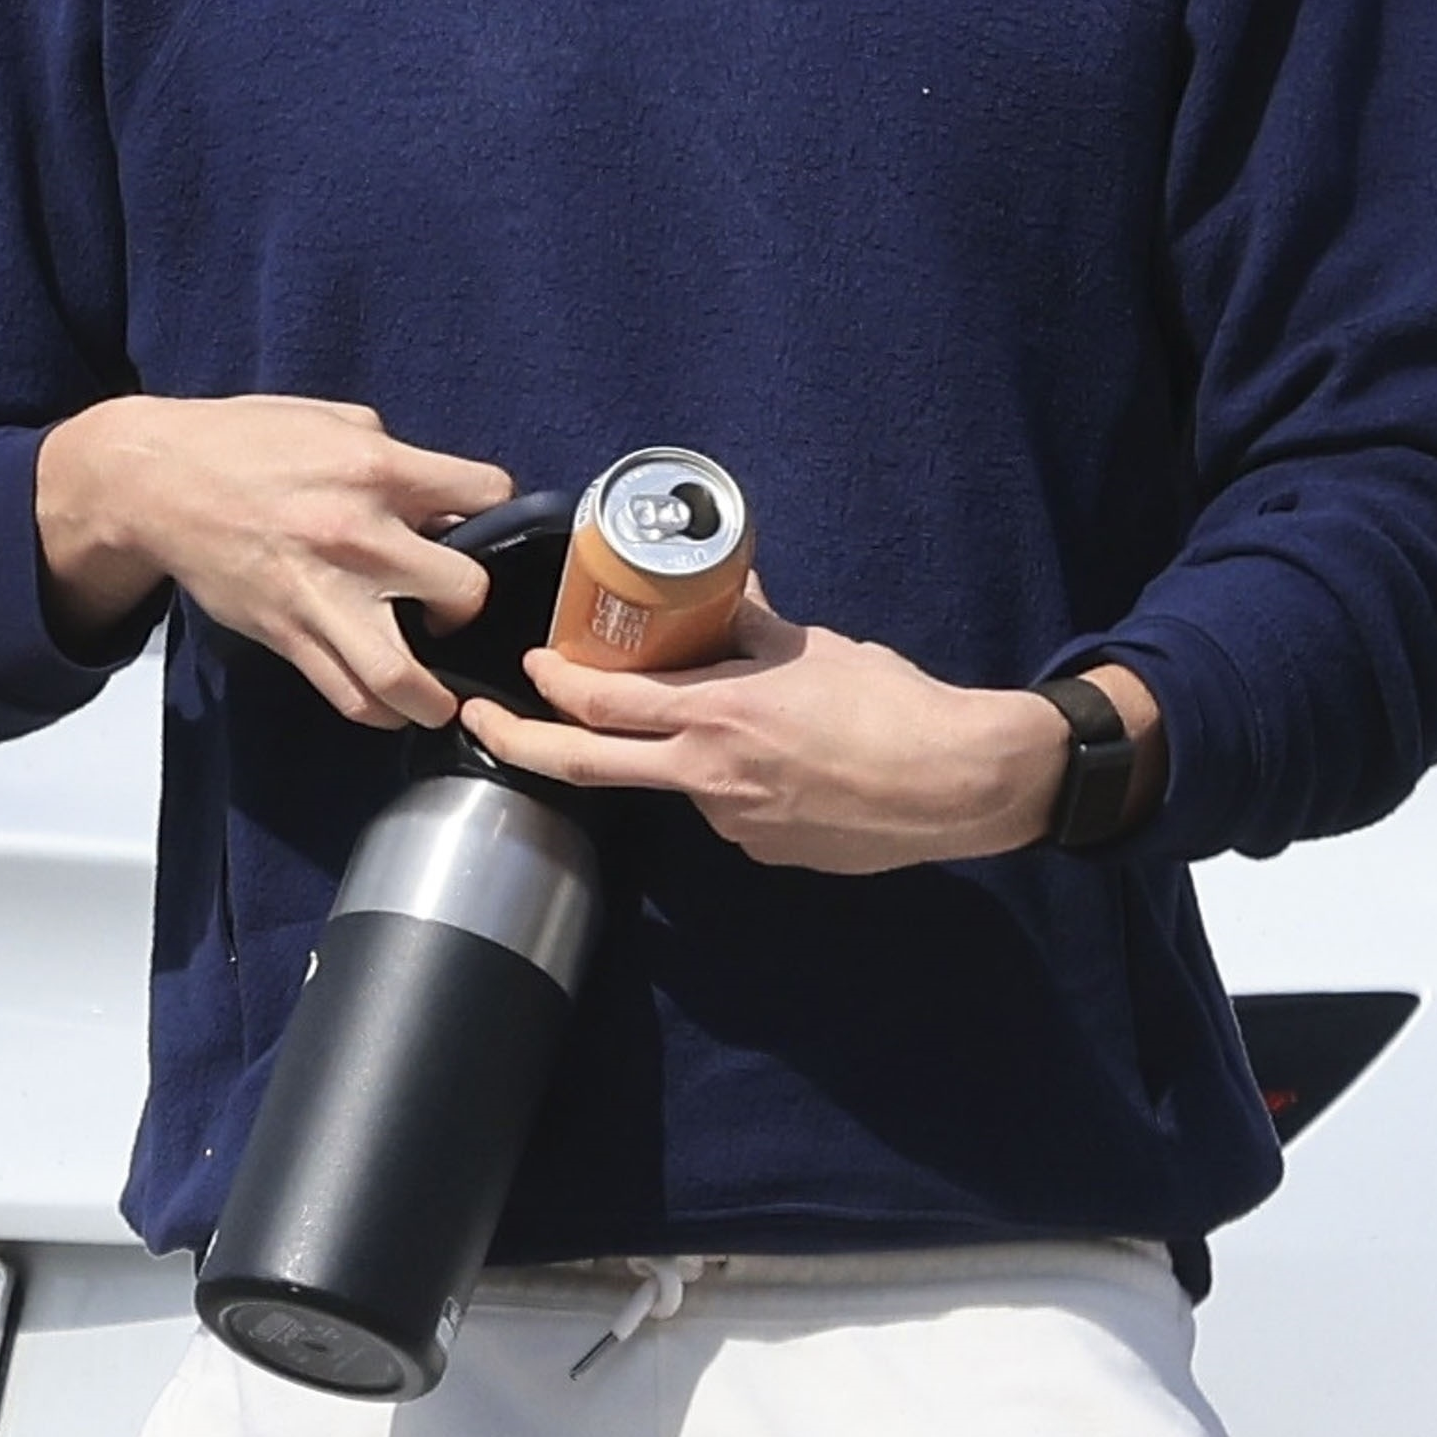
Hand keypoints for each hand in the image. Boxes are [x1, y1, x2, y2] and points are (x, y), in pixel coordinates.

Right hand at [35, 393, 513, 727]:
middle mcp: (359, 536)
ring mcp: (322, 594)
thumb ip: (398, 460)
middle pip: (465, 591)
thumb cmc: (244, 442)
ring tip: (441, 695)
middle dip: (471, 604)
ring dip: (436, 697)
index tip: (484, 524)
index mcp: (378, 469)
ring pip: (403, 676)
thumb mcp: (335, 422)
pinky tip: (391, 701)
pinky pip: (347, 694)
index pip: (486, 496)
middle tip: (455, 606)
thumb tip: (442, 504)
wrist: (156, 481)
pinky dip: (379, 709)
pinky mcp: (287, 633)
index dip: (497, 510)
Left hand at [458, 583, 1076, 871]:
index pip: (601, 704)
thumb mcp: (812, 647)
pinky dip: (727, 781)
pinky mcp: (762, 849)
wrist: (956, 782)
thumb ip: (751, 625)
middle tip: (480, 723)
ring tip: (735, 723)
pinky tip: (779, 762)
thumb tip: (720, 588)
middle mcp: (708, 777)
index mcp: (717, 716)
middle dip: (518, 743)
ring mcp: (732, 821)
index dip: (550, 686)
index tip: (526, 667)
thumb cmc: (893, 705)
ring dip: (667, 755)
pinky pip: (722, 809)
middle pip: (585, 765)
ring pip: (669, 783)